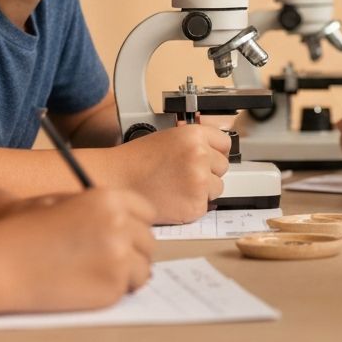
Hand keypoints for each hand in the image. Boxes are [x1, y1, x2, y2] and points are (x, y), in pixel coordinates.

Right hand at [0, 188, 154, 311]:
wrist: (0, 263)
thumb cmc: (23, 231)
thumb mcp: (64, 202)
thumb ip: (98, 208)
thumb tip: (124, 221)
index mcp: (109, 199)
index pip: (145, 212)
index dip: (136, 226)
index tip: (130, 237)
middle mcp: (120, 224)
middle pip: (148, 241)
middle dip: (135, 251)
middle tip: (117, 262)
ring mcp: (119, 256)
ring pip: (143, 267)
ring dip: (129, 273)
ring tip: (103, 276)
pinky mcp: (112, 286)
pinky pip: (127, 289)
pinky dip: (114, 291)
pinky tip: (91, 287)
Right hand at [113, 123, 230, 223]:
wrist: (117, 181)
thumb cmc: (137, 161)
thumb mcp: (170, 137)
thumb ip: (195, 142)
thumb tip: (216, 150)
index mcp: (195, 135)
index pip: (225, 143)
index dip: (215, 152)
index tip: (209, 158)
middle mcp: (200, 156)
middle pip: (223, 166)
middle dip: (209, 171)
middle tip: (184, 175)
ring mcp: (200, 181)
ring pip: (217, 187)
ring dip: (203, 190)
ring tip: (177, 187)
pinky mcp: (195, 205)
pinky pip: (206, 206)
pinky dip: (192, 206)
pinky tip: (174, 199)